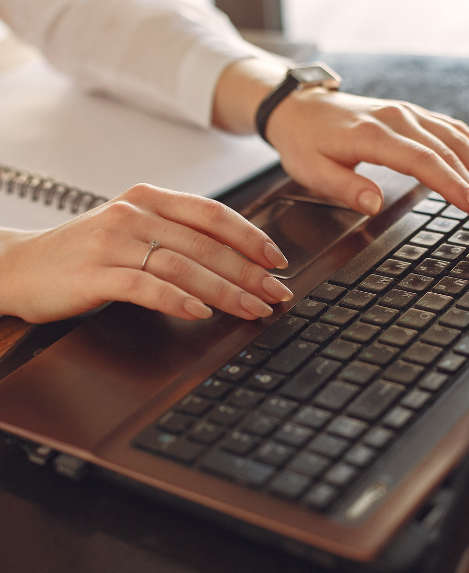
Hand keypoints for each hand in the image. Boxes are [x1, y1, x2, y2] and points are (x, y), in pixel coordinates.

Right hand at [0, 184, 291, 323]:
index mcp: (149, 198)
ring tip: (253, 309)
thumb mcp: (132, 230)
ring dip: (225, 290)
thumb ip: (175, 235)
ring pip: (184, 265)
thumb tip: (232, 258)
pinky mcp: (96, 272)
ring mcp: (113, 241)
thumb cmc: (83, 252)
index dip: (251, 237)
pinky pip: (146, 286)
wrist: (18, 266)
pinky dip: (178, 299)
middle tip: (277, 293)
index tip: (277, 260)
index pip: (213, 214)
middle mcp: (134, 213)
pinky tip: (201, 313)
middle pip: (206, 244)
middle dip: (249, 272)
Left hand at [266, 88, 468, 229]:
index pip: (426, 163)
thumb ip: (345, 187)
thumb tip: (374, 204)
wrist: (298, 108)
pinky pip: (450, 128)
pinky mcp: (410, 115)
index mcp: (375, 136)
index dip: (456, 188)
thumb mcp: (312, 171)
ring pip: (457, 139)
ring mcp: (407, 114)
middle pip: (450, 152)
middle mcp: (398, 120)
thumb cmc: (304, 142)